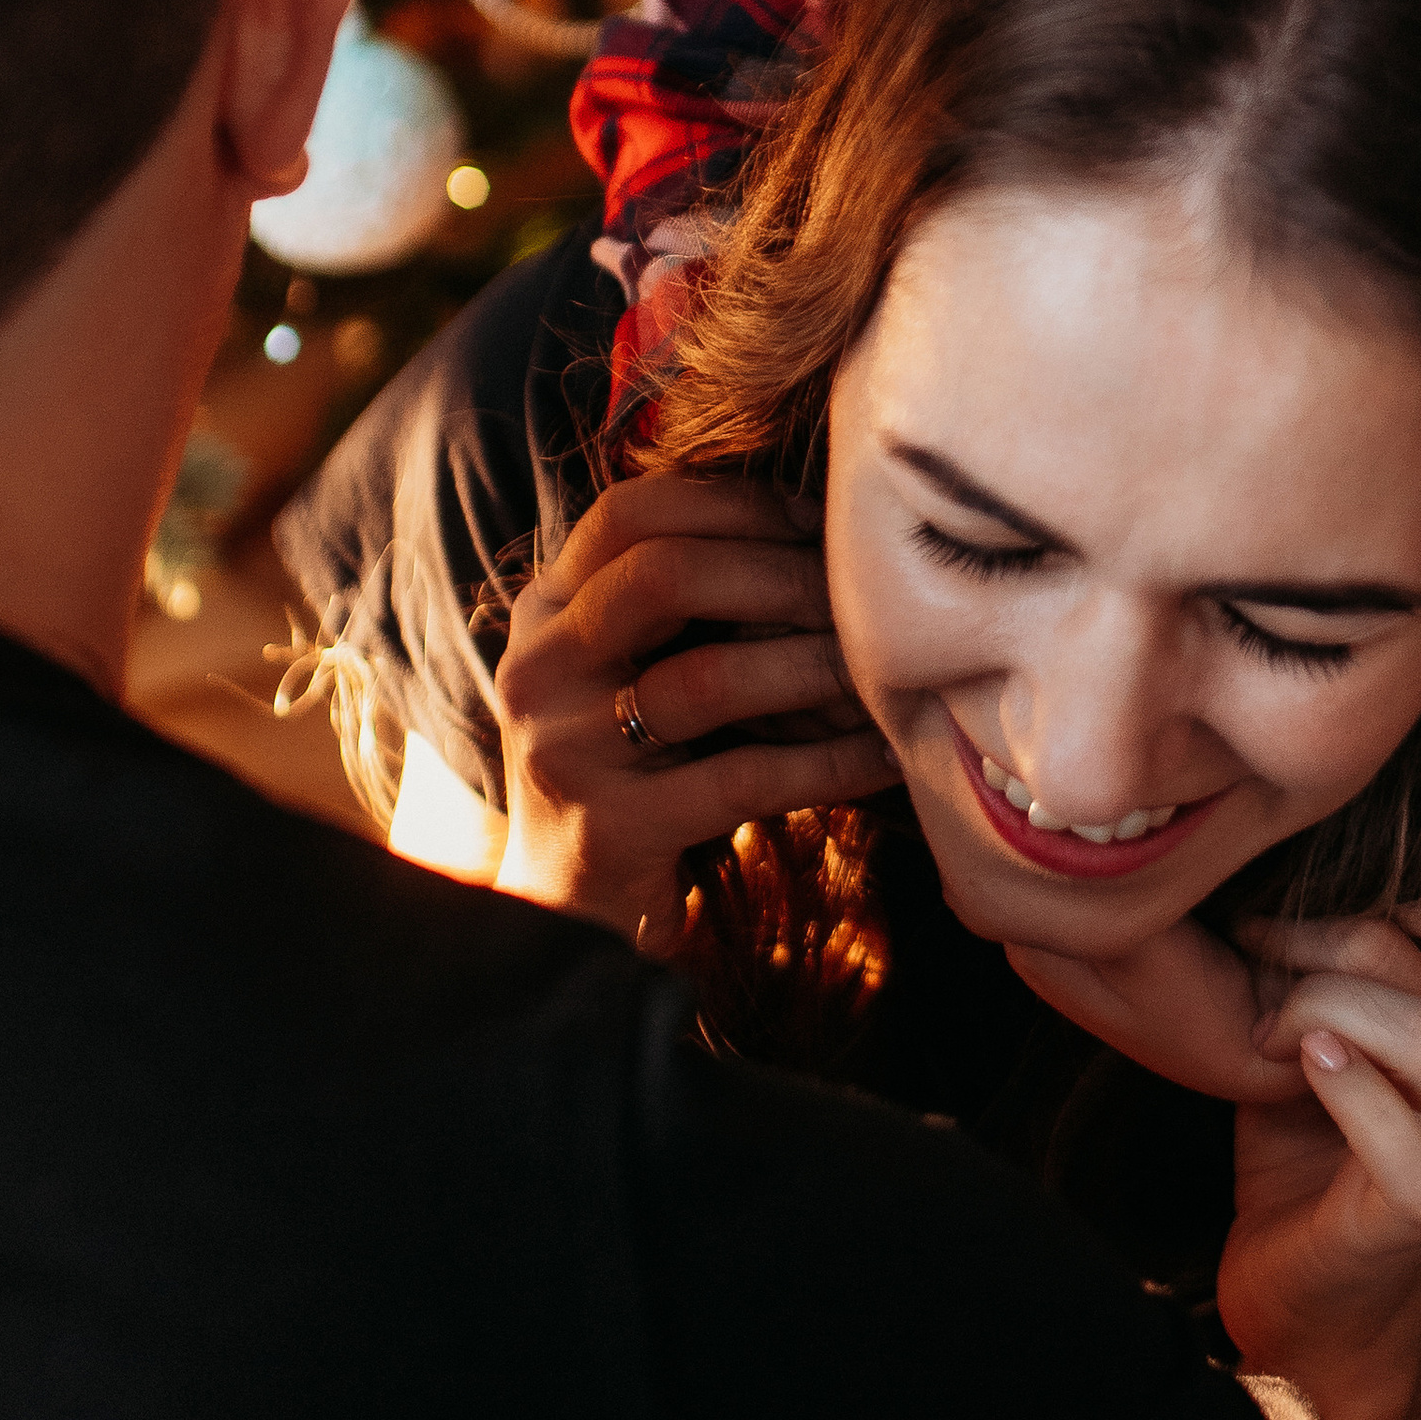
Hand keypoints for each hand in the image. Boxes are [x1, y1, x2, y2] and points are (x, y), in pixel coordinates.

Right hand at [489, 474, 894, 952]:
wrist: (570, 914)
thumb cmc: (634, 770)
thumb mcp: (633, 669)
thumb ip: (686, 602)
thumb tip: (821, 534)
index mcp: (546, 614)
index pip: (628, 515)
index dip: (732, 506)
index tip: (814, 523)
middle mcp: (539, 671)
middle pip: (661, 574)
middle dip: (779, 576)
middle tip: (853, 603)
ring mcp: (565, 752)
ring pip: (708, 678)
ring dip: (812, 669)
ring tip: (874, 677)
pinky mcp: (610, 832)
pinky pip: (744, 779)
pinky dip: (828, 763)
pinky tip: (880, 757)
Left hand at [1218, 908, 1420, 1419]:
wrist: (1304, 1284)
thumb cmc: (1308, 1132)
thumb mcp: (1334, 1020)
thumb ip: (1341, 949)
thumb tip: (1285, 845)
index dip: (1410, 879)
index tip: (1310, 881)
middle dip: (1351, 927)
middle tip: (1263, 940)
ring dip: (1326, 1006)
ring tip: (1265, 1026)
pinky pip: (1410, 1140)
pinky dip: (1347, 1088)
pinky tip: (1295, 1064)